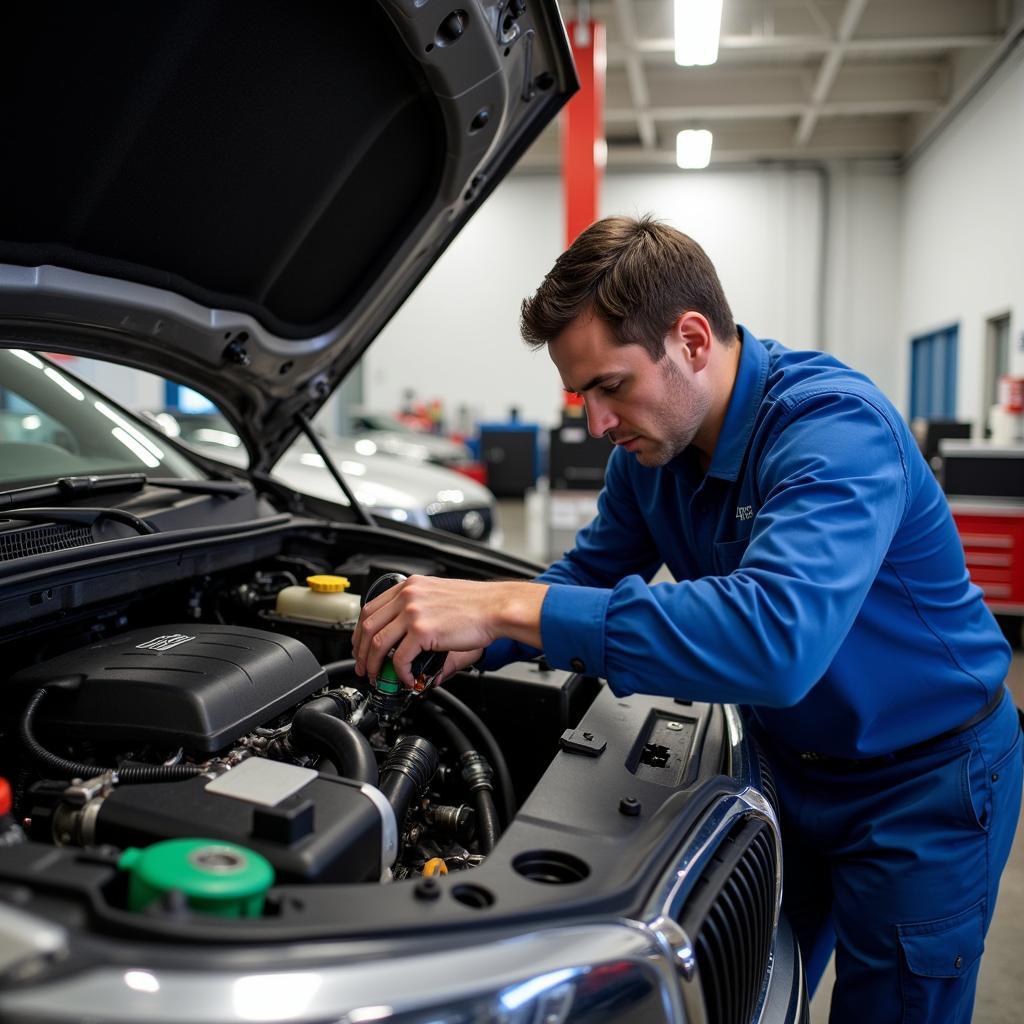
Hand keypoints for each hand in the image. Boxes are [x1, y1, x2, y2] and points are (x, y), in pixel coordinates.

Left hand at [353, 575, 546, 685]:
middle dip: (361, 652)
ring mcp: (412, 612)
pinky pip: (400, 658)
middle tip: (365, 668)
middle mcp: (407, 596)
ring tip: (381, 678)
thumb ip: (420, 617)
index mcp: (410, 586)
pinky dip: (401, 673)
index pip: (371, 608)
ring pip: (378, 643)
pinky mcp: (422, 630)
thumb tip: (410, 644)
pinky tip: (409, 679)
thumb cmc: (476, 604)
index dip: (361, 632)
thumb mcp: (439, 600)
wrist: (496, 607)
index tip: (361, 647)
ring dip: (376, 665)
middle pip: (368, 626)